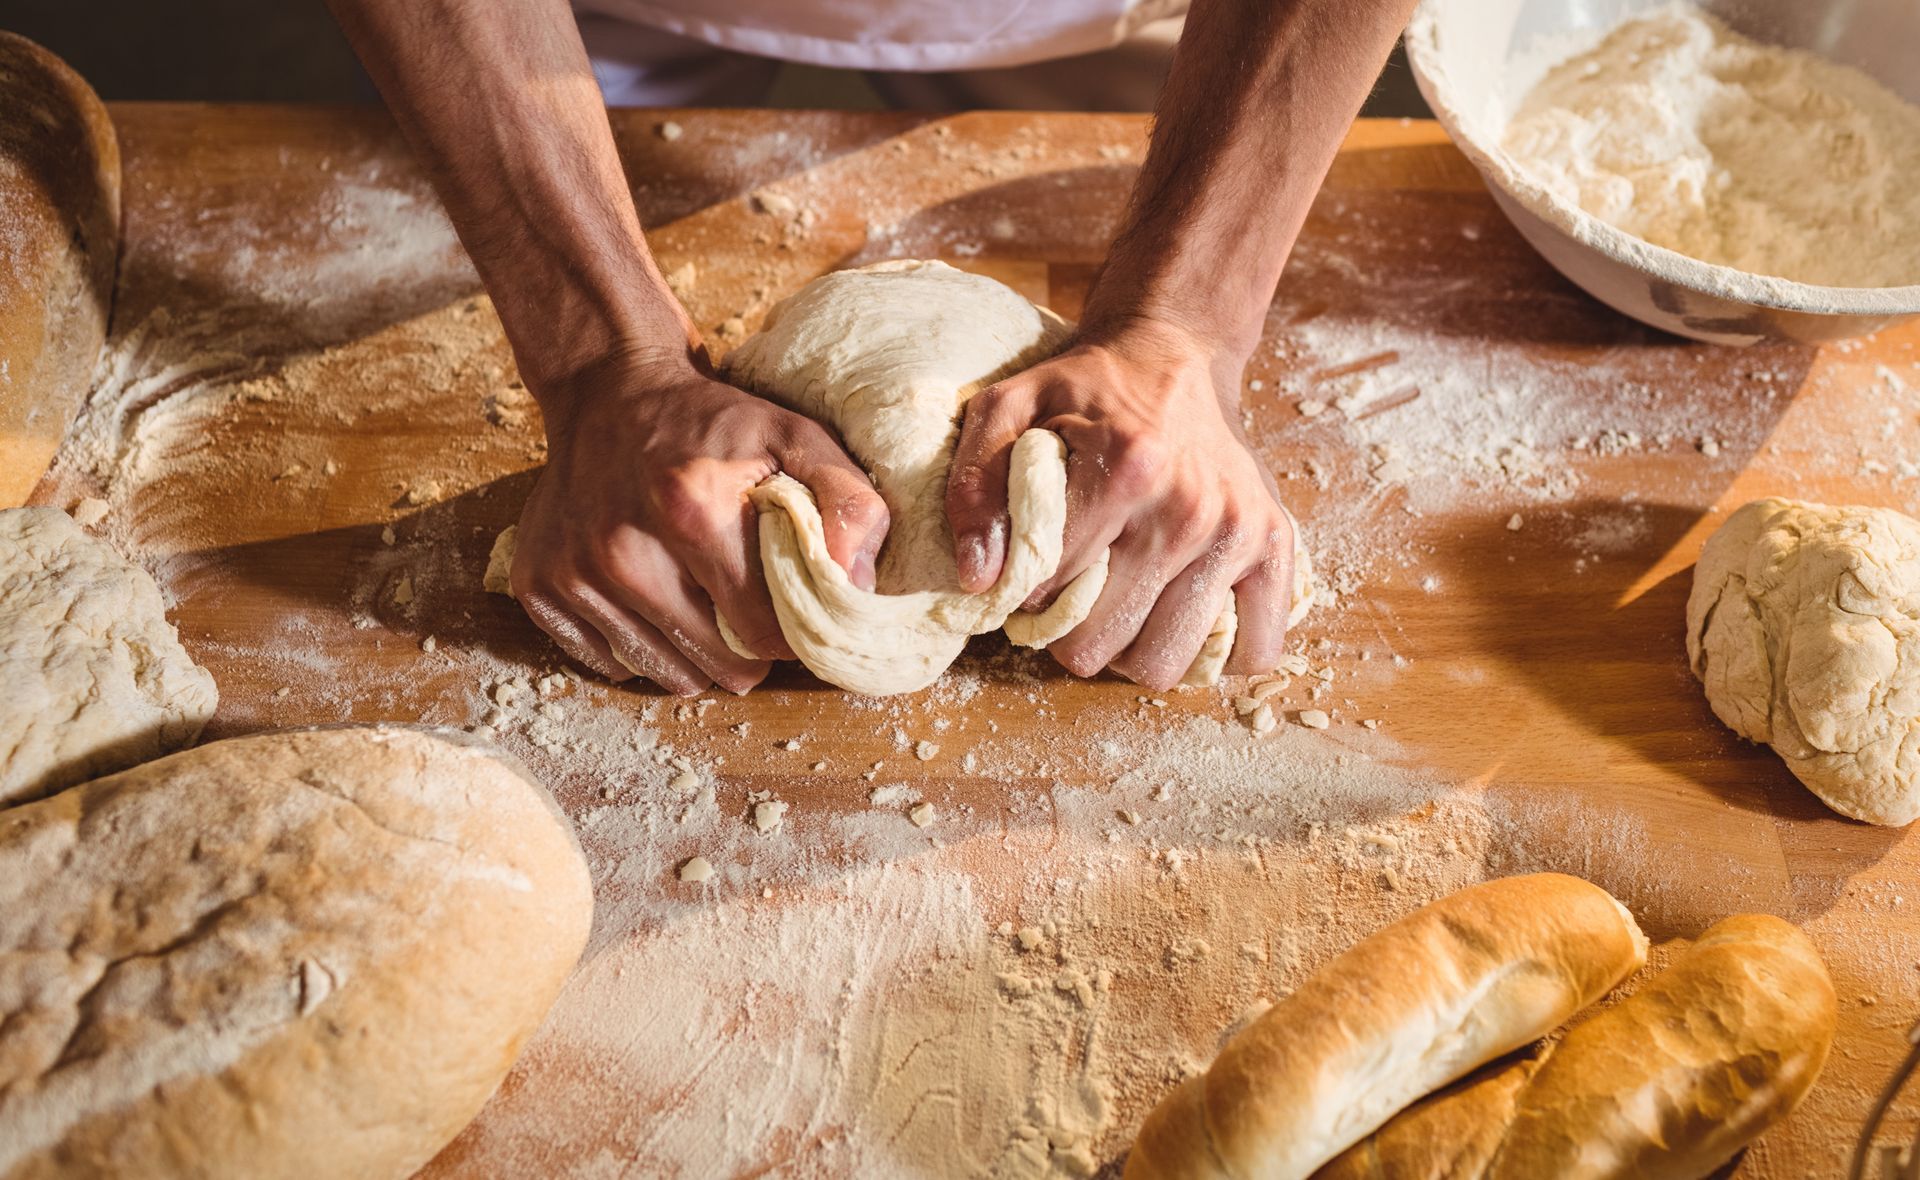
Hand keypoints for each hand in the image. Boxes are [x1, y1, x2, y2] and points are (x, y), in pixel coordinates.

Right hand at [511, 350, 888, 694]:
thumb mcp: (795, 437)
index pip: (761, 634)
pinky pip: (608, 663)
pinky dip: (637, 647)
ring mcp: (573, 571)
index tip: (789, 610)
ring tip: (702, 601)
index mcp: (690, 511)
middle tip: (747, 607)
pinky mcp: (538, 585)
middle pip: (713, 665)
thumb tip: (858, 585)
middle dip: (743, 650)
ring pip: (663, 674)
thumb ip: (848, 501)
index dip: (788, 634)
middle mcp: (621, 548)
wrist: (608, 388)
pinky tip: (653, 600)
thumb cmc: (712, 423)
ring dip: (693, 654)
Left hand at [945, 320, 1296, 689]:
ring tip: (1121, 604)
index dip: (1025, 591)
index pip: (1048, 591)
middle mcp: (1189, 508)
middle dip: (1070, 630)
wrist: (1175, 353)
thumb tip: (981, 578)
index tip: (1033, 566)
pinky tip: (1179, 616)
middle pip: (1100, 644)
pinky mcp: (1275, 547)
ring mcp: (1239, 532)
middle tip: (1073, 591)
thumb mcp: (1009, 409)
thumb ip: (976, 487)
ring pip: (1163, 665)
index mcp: (1127, 469)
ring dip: (1130, 650)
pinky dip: (1212, 655)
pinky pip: (1253, 652)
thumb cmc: (1085, 388)